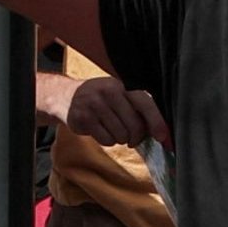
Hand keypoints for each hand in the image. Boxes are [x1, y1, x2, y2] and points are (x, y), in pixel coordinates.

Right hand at [49, 73, 167, 149]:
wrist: (64, 96)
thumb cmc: (100, 99)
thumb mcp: (119, 95)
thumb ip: (138, 109)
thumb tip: (161, 132)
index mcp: (123, 85)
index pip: (146, 103)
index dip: (157, 122)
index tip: (163, 137)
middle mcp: (110, 91)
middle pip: (135, 126)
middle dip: (136, 137)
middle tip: (131, 137)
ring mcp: (95, 104)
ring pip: (121, 135)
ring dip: (120, 139)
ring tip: (111, 128)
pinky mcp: (84, 117)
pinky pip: (107, 140)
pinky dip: (107, 141)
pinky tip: (101, 130)